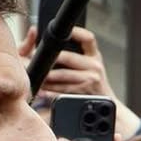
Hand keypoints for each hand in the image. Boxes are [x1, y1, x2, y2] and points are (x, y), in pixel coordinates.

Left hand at [18, 25, 140, 138]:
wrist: (107, 107)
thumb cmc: (95, 86)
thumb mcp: (92, 67)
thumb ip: (79, 57)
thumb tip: (56, 49)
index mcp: (95, 56)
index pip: (88, 38)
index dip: (76, 32)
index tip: (62, 32)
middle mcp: (94, 66)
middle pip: (67, 57)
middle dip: (49, 59)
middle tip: (34, 58)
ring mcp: (90, 80)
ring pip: (62, 75)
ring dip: (46, 77)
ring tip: (36, 76)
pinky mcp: (84, 93)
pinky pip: (62, 91)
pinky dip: (50, 91)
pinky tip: (43, 91)